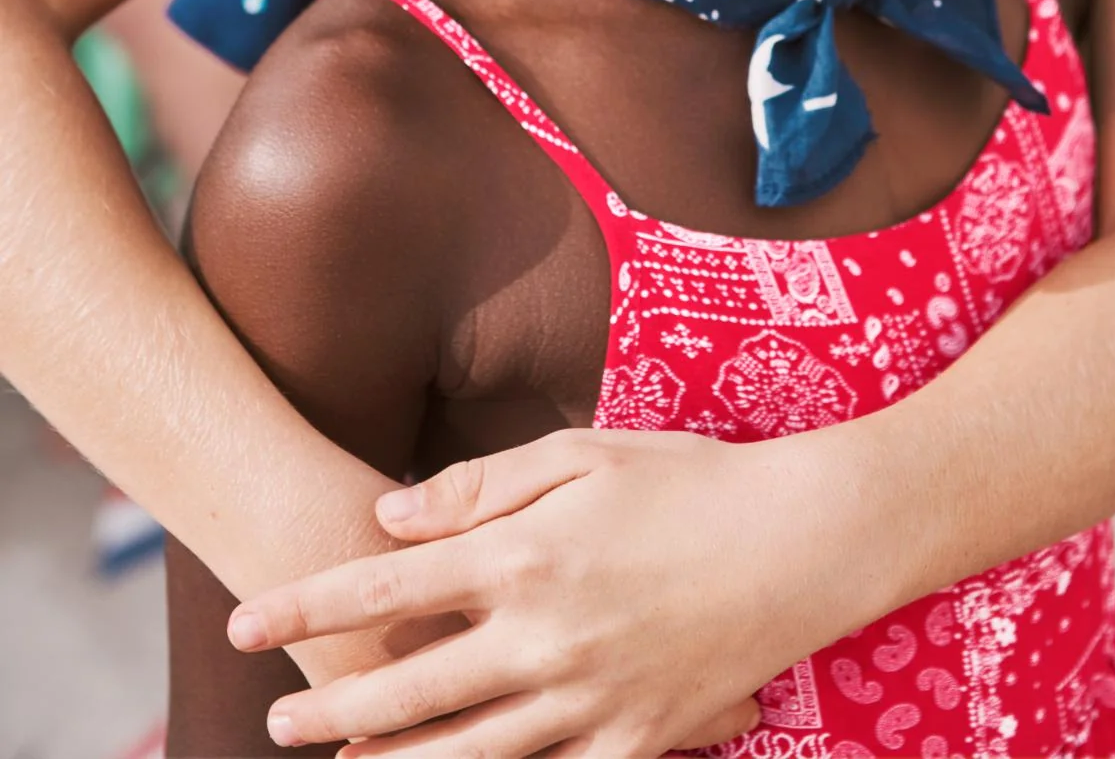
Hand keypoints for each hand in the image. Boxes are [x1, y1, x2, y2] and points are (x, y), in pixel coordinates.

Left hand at [228, 425, 850, 756]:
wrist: (801, 542)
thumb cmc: (687, 481)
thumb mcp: (582, 452)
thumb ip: (477, 487)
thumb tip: (389, 520)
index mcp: (524, 556)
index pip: (385, 590)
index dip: (308, 606)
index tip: (248, 622)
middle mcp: (544, 639)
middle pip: (408, 690)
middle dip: (328, 706)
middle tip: (274, 718)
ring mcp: (589, 702)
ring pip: (465, 757)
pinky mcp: (635, 743)